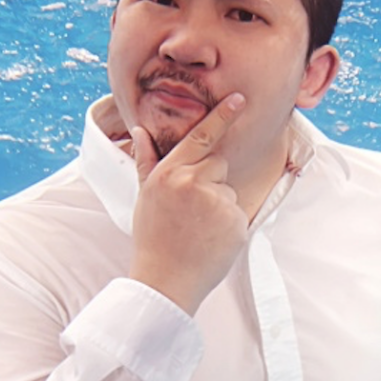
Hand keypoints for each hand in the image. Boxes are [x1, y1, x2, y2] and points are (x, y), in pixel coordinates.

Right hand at [129, 93, 247, 314]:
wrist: (165, 281)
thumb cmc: (153, 238)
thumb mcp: (145, 196)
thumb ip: (147, 161)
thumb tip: (141, 131)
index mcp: (169, 173)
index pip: (201, 137)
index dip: (222, 116)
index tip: (239, 99)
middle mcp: (192, 182)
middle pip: (219, 163)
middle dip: (211, 180)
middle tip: (192, 211)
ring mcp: (216, 202)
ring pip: (228, 190)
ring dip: (219, 205)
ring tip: (198, 229)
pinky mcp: (234, 221)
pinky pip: (238, 213)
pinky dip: (229, 226)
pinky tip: (210, 240)